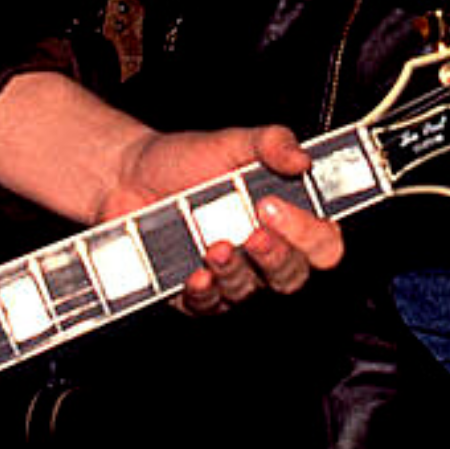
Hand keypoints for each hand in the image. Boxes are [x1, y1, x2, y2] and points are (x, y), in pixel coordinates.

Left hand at [102, 125, 343, 313]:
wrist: (128, 176)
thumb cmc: (186, 161)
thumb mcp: (233, 142)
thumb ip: (272, 143)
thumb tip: (302, 159)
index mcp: (285, 217)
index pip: (322, 241)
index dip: (309, 233)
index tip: (277, 206)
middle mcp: (264, 252)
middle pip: (293, 276)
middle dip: (277, 257)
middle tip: (254, 233)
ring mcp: (232, 276)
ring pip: (250, 293)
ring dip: (236, 272)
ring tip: (216, 245)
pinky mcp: (196, 294)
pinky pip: (208, 305)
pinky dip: (204, 292)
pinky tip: (195, 273)